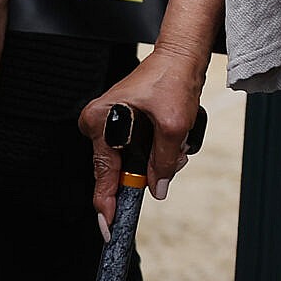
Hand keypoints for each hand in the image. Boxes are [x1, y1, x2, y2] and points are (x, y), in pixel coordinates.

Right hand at [79, 44, 207, 230]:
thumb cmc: (173, 78)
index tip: (108, 225)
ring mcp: (109, 122)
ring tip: (178, 144)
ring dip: (157, 159)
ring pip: (132, 160)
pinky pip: (136, 148)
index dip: (107, 201)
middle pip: (119, 168)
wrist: (183, 55)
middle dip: (147, 172)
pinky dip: (156, 149)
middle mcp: (98, 122)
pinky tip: (173, 140)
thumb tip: (157, 189)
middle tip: (172, 163)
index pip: (102, 173)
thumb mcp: (174, 125)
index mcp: (100, 121)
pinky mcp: (123, 120)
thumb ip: (164, 160)